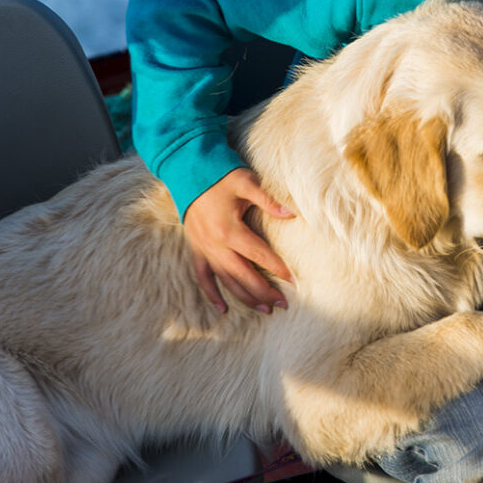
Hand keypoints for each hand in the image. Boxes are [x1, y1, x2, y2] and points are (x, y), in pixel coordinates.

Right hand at [183, 167, 295, 313]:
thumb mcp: (246, 182)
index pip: (259, 254)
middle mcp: (216, 245)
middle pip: (244, 275)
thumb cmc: (221, 177)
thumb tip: (291, 214)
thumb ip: (268, 200)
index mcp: (230, 229)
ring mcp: (205, 250)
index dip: (278, 268)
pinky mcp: (196, 250)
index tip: (294, 281)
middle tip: (283, 304)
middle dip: (264, 292)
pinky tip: (224, 310)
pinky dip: (212, 295)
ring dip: (245, 297)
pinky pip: (203, 278)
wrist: (188, 172)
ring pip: (226, 281)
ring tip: (264, 309)